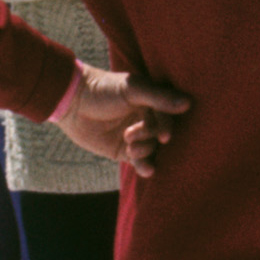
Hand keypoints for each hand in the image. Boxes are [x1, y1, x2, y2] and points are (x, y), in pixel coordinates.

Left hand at [55, 63, 188, 171]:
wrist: (72, 102)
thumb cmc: (103, 89)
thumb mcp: (132, 89)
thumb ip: (159, 98)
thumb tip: (188, 104)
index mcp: (151, 101)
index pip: (168, 116)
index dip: (167, 126)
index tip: (164, 136)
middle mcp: (146, 119)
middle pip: (161, 135)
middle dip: (150, 138)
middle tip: (131, 135)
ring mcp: (135, 136)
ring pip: (152, 149)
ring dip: (146, 152)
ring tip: (130, 148)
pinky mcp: (123, 151)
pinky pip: (140, 162)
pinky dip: (145, 167)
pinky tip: (147, 170)